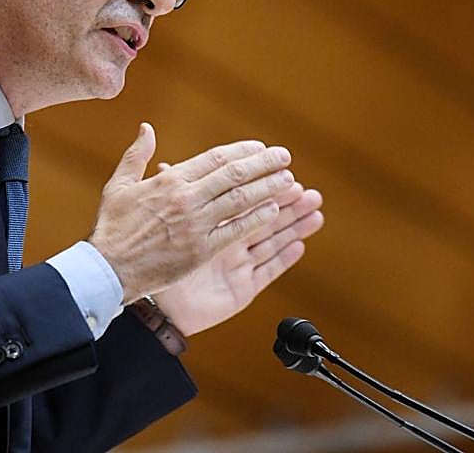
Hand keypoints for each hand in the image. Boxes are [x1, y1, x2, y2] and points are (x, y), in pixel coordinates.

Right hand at [87, 124, 294, 302]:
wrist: (107, 269)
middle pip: (235, 174)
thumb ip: (137, 155)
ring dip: (268, 188)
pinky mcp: (201, 251)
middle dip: (264, 163)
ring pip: (241, 200)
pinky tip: (273, 210)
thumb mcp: (118, 185)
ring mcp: (195, 225)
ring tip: (288, 181)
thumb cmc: (112, 227)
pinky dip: (256, 218)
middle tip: (285, 157)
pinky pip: (236, 230)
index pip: (215, 158)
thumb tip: (147, 128)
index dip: (242, 151)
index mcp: (170, 180)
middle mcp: (186, 198)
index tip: (260, 147)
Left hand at [153, 178, 323, 335]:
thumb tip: (164, 166)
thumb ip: (171, 200)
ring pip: (272, 242)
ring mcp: (238, 266)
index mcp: (213, 225)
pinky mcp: (243, 289)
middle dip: (288, 205)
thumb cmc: (157, 265)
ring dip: (294, 227)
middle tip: (309, 192)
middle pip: (265, 220)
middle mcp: (229, 244)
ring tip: (315, 213)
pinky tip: (300, 245)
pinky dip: (284, 259)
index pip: (244, 201)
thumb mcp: (164, 228)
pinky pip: (267, 272)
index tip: (283, 172)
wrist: (158, 307)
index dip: (264, 188)